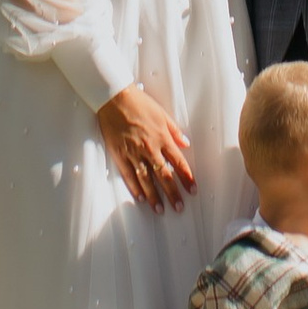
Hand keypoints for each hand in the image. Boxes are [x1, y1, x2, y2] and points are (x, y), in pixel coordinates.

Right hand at [95, 83, 195, 210]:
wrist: (115, 98)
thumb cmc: (139, 103)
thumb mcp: (162, 114)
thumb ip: (174, 131)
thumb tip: (185, 143)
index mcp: (162, 138)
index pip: (178, 163)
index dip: (186, 178)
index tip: (192, 190)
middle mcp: (150, 148)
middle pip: (164, 175)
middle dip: (172, 193)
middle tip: (179, 207)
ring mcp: (134, 153)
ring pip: (146, 179)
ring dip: (154, 196)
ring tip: (160, 210)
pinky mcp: (119, 154)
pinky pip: (128, 175)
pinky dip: (135, 188)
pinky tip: (140, 198)